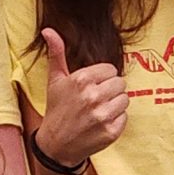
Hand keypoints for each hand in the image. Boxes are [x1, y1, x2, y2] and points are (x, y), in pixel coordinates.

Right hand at [22, 28, 125, 170]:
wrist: (56, 144)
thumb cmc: (57, 109)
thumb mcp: (55, 80)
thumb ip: (56, 53)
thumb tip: (48, 30)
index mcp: (81, 80)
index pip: (110, 70)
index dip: (102, 78)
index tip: (91, 87)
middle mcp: (93, 96)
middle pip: (120, 83)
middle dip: (110, 90)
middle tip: (96, 100)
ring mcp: (103, 115)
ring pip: (125, 99)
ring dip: (115, 105)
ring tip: (99, 111)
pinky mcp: (111, 131)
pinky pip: (125, 117)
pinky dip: (116, 120)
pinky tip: (101, 122)